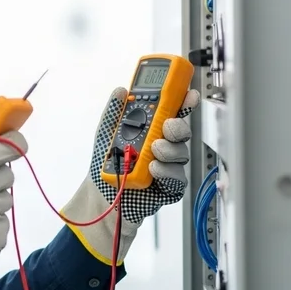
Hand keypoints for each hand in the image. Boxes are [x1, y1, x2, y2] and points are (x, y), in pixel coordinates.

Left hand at [60, 87, 199, 263]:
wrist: (101, 197)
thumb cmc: (107, 165)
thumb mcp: (105, 134)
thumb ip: (114, 112)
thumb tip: (121, 91)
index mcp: (150, 130)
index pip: (171, 112)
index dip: (182, 102)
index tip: (188, 93)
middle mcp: (162, 146)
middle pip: (180, 132)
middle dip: (177, 127)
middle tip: (167, 126)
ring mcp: (167, 166)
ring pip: (180, 154)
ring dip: (169, 150)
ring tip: (154, 151)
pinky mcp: (169, 187)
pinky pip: (176, 177)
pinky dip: (166, 171)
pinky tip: (154, 168)